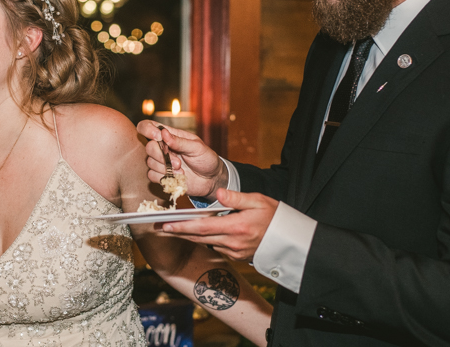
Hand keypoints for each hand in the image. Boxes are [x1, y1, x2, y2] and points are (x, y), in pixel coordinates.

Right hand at [137, 120, 226, 199]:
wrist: (211, 179)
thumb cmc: (206, 158)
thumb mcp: (197, 147)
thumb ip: (179, 141)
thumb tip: (163, 133)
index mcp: (170, 135)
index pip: (148, 126)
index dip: (147, 129)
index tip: (158, 137)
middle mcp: (162, 147)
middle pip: (149, 147)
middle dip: (162, 156)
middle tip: (178, 163)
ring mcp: (161, 162)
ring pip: (150, 162)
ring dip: (166, 168)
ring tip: (181, 170)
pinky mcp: (160, 175)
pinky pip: (152, 175)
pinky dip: (164, 177)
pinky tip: (177, 177)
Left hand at [161, 188, 277, 261]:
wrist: (290, 240)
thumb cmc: (275, 216)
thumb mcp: (258, 201)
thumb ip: (236, 197)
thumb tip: (217, 193)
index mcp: (236, 227)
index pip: (202, 228)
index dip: (182, 227)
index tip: (165, 225)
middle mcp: (233, 243)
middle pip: (198, 238)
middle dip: (178, 233)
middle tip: (159, 228)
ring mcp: (234, 252)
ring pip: (205, 244)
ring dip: (189, 237)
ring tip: (172, 229)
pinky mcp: (237, 256)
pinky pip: (215, 247)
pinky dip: (204, 240)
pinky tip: (196, 233)